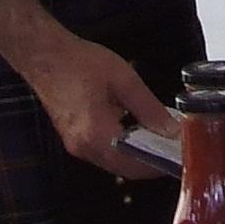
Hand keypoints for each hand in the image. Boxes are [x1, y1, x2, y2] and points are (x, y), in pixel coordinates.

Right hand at [23, 33, 180, 179]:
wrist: (44, 54)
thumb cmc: (82, 62)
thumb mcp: (124, 80)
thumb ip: (150, 109)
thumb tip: (171, 131)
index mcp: (97, 134)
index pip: (136, 165)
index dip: (160, 163)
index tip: (180, 154)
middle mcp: (85, 148)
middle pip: (126, 169)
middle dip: (151, 163)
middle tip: (172, 148)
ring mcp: (76, 146)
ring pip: (114, 163)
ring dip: (137, 156)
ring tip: (159, 139)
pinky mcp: (73, 139)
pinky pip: (103, 153)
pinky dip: (122, 148)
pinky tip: (136, 131)